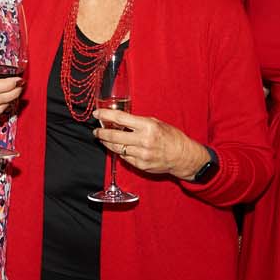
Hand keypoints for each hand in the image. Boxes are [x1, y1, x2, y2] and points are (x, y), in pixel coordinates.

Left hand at [91, 109, 209, 180]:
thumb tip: (120, 120)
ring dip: (107, 142)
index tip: (97, 114)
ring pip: (116, 148)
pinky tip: (119, 147)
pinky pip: (124, 157)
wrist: (182, 156)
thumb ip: (138, 122)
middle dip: (101, 132)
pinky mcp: (140, 165)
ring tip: (103, 138)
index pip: (120, 119)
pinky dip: (120, 151)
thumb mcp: (156, 123)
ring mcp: (141, 154)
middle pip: (114, 135)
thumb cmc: (171, 137)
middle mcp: (143, 140)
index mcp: (147, 126)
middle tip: (96, 130)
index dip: (105, 115)